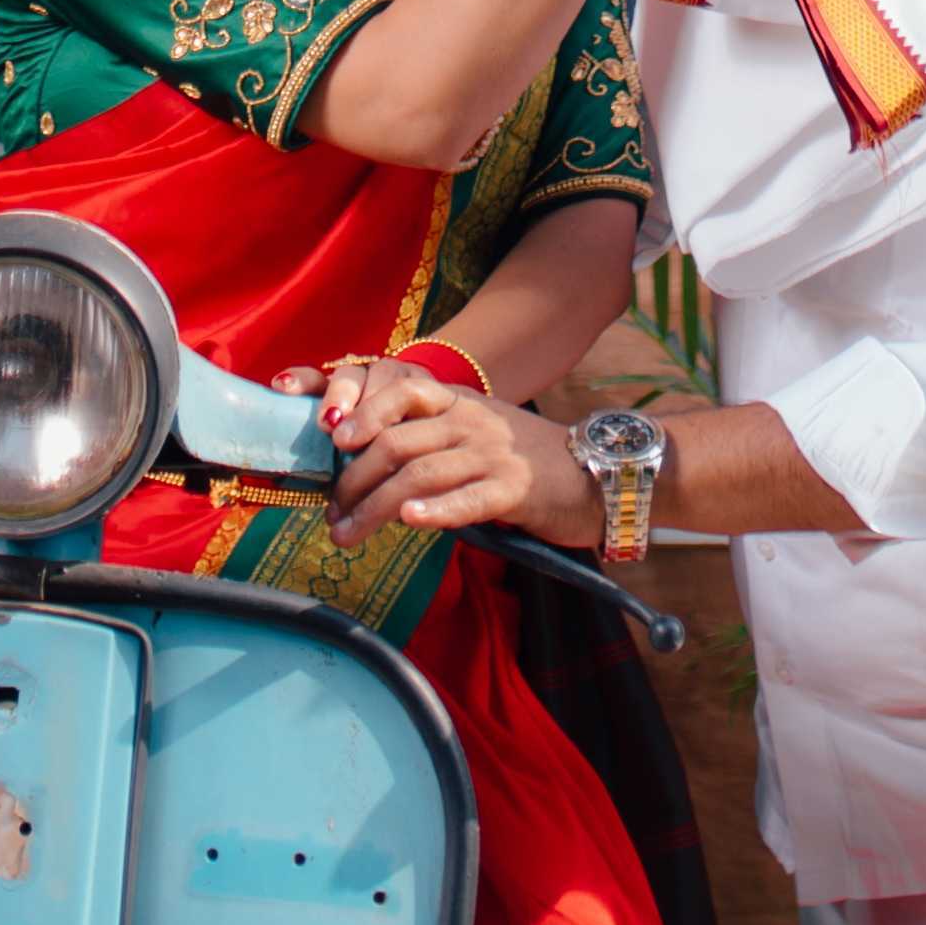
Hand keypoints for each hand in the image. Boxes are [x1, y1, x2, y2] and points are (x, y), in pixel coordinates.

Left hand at [326, 368, 583, 552]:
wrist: (593, 475)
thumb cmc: (525, 460)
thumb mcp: (477, 432)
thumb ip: (432, 438)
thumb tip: (366, 466)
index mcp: (460, 402)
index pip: (403, 390)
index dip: (364, 412)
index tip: (335, 442)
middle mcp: (471, 421)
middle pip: (397, 443)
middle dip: (354, 481)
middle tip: (332, 514)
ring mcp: (492, 455)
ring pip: (418, 475)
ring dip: (374, 508)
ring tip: (347, 534)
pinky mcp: (513, 491)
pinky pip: (466, 499)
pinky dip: (435, 509)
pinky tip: (410, 520)